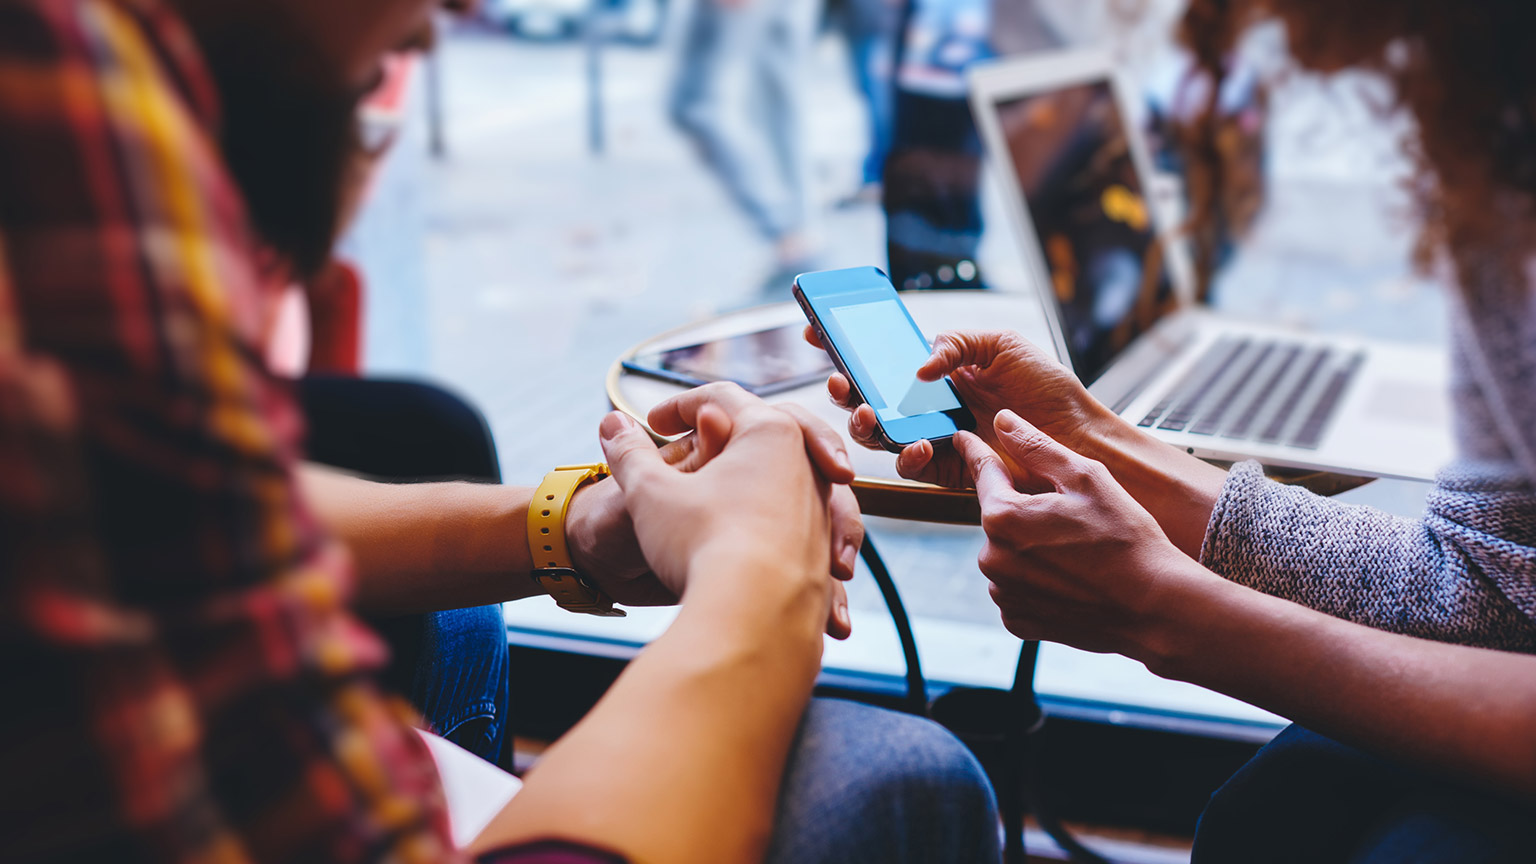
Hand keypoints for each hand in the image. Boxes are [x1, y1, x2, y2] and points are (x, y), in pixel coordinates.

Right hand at [594, 383, 861, 638]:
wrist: (754, 620)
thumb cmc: (704, 545)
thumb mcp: (650, 493)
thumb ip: (629, 453)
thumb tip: (611, 423)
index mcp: (771, 432)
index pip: (722, 397)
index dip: (678, 404)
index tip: (651, 423)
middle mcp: (809, 466)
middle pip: (766, 433)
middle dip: (727, 436)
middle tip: (697, 444)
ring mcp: (822, 513)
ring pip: (789, 482)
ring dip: (752, 485)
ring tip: (716, 502)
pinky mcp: (823, 557)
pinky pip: (799, 531)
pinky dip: (771, 531)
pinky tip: (741, 551)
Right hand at [807, 327, 1111, 488]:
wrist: (1077, 435)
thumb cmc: (1046, 388)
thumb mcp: (1001, 344)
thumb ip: (956, 343)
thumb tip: (918, 365)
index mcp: (936, 370)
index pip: (881, 357)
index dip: (846, 347)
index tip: (816, 335)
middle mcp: (927, 404)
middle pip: (868, 397)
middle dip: (844, 389)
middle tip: (839, 382)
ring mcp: (933, 437)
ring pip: (879, 435)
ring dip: (864, 425)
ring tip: (866, 414)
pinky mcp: (946, 469)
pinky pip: (910, 466)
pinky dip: (905, 455)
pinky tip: (915, 444)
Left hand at [956, 409, 1202, 654]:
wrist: (1154, 607)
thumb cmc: (1126, 540)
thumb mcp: (1086, 478)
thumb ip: (1037, 446)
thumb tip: (1003, 421)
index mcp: (1003, 518)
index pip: (983, 472)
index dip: (976, 450)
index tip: (963, 438)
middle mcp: (993, 559)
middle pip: (1000, 517)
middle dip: (1025, 509)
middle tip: (1072, 516)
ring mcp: (1004, 593)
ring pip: (1008, 554)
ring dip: (1031, 547)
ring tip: (1077, 552)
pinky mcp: (1018, 621)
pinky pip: (1018, 588)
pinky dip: (1037, 580)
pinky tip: (1071, 578)